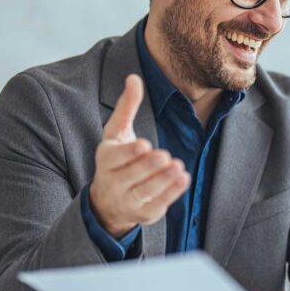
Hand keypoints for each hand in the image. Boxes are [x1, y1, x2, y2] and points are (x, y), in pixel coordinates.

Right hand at [88, 74, 189, 236]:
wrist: (108, 201)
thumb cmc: (117, 159)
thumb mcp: (117, 133)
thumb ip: (127, 107)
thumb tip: (134, 77)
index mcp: (106, 160)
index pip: (114, 158)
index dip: (128, 154)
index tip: (143, 145)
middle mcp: (113, 182)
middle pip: (130, 176)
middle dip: (148, 167)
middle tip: (164, 156)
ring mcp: (128, 200)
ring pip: (145, 192)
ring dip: (162, 181)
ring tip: (178, 167)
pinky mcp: (145, 213)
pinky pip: (158, 204)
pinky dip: (171, 193)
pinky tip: (183, 179)